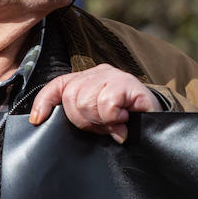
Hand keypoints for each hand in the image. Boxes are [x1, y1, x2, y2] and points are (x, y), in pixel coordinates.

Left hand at [29, 64, 162, 142]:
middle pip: (71, 97)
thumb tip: (44, 120)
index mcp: (88, 78)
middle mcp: (99, 72)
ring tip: (116, 123)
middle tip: (104, 126)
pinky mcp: (129, 83)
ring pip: (87, 101)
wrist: (159, 119)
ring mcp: (114, 75)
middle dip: (84, 120)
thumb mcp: (96, 118)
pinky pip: (107, 104)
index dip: (44, 101)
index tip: (38, 120)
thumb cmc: (126, 119)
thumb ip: (78, 115)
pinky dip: (114, 117)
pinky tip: (125, 118)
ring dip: (101, 120)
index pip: (59, 84)